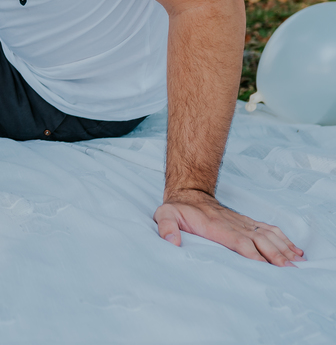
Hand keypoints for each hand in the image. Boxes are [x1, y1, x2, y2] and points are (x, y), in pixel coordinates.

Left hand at [154, 189, 303, 265]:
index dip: (252, 253)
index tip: (265, 266)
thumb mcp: (164, 215)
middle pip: (259, 240)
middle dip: (275, 254)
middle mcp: (234, 224)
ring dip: (283, 248)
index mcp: (216, 226)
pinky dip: (283, 239)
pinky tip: (294, 250)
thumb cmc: (178, 208)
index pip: (238, 241)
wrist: (189, 192)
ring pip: (267, 235)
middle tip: (289, 270)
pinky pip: (268, 230)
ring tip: (297, 263)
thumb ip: (166, 227)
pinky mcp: (247, 222)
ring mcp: (242, 222)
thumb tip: (172, 242)